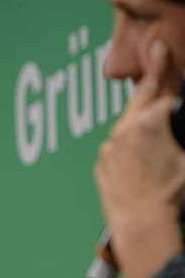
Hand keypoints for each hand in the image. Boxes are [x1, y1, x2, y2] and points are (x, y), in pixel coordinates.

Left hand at [95, 39, 184, 277]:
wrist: (143, 228)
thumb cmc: (170, 197)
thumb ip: (180, 132)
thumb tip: (176, 122)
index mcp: (147, 124)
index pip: (161, 89)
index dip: (165, 69)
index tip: (158, 49)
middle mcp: (122, 132)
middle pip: (140, 100)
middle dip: (151, 79)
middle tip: (155, 56)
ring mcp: (108, 151)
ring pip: (127, 127)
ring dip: (140, 121)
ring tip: (152, 121)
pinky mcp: (101, 169)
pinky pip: (116, 150)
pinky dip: (128, 147)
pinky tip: (140, 156)